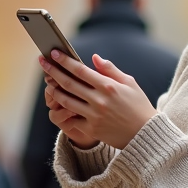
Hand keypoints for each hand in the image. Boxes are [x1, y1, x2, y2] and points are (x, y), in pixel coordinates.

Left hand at [40, 50, 157, 150]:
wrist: (145, 135)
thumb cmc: (138, 106)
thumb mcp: (129, 83)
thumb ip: (110, 70)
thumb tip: (94, 57)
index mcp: (108, 86)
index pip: (80, 70)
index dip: (65, 61)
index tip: (54, 53)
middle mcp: (99, 100)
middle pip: (68, 83)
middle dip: (53, 71)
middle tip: (43, 62)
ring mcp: (94, 116)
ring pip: (66, 101)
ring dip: (54, 91)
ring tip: (48, 83)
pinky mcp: (91, 129)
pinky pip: (72, 118)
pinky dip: (65, 110)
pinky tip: (59, 103)